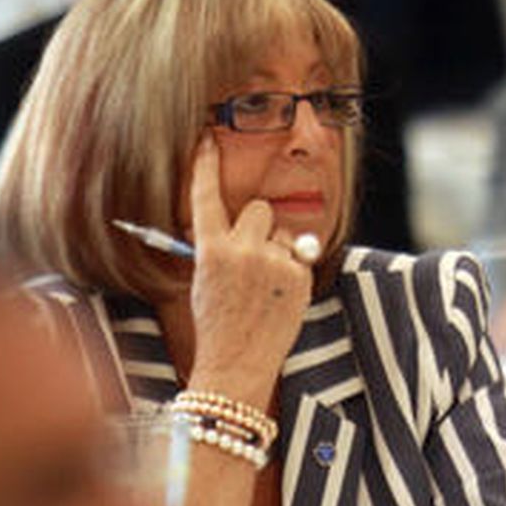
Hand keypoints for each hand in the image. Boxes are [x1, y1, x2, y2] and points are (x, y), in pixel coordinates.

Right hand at [186, 132, 310, 405]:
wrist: (237, 365)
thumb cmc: (218, 324)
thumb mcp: (205, 281)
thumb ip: (223, 248)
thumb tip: (243, 225)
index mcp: (210, 251)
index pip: (206, 198)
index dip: (204, 166)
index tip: (206, 140)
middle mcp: (242, 250)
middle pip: (259, 210)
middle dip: (258, 227)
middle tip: (251, 258)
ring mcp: (273, 262)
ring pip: (284, 233)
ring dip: (279, 250)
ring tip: (265, 287)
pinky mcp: (300, 274)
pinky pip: (300, 255)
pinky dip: (293, 269)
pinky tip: (280, 295)